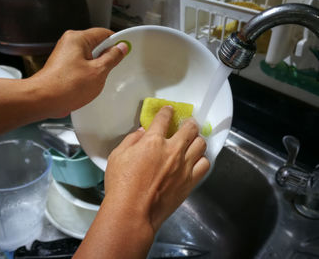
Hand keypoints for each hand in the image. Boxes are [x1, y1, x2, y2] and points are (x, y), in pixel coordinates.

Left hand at [30, 28, 127, 117]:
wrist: (44, 100)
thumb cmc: (67, 86)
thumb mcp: (98, 71)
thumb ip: (112, 58)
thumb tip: (121, 48)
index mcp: (78, 39)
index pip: (104, 33)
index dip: (117, 42)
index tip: (125, 50)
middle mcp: (70, 44)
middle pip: (96, 45)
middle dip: (106, 58)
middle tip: (112, 69)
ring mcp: (65, 56)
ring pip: (89, 58)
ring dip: (97, 68)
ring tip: (97, 80)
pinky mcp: (63, 68)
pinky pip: (81, 67)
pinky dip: (88, 74)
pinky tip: (89, 85)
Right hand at [104, 106, 209, 231]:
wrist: (132, 212)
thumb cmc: (121, 184)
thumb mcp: (117, 156)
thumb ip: (131, 140)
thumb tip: (141, 132)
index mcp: (153, 141)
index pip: (164, 119)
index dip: (167, 112)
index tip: (169, 110)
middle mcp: (173, 150)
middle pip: (190, 128)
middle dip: (189, 122)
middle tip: (187, 124)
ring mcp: (184, 166)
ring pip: (201, 144)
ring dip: (197, 140)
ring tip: (193, 142)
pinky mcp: (190, 181)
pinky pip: (205, 164)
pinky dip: (202, 159)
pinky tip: (196, 160)